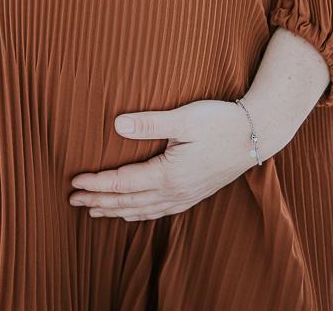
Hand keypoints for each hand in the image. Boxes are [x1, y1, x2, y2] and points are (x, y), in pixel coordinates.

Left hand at [70, 29, 329, 220]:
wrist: (259, 134)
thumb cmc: (222, 121)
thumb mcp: (185, 118)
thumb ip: (149, 122)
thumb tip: (116, 124)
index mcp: (169, 175)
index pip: (123, 183)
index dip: (97, 183)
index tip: (74, 182)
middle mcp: (175, 192)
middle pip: (128, 201)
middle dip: (99, 201)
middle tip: (73, 200)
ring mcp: (186, 196)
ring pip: (142, 210)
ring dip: (116, 210)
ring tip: (94, 211)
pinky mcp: (195, 194)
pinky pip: (159, 211)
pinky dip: (140, 214)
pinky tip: (132, 214)